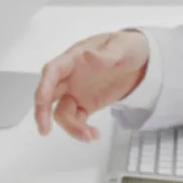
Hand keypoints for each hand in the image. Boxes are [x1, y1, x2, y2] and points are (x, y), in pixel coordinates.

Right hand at [34, 30, 149, 140]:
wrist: (140, 60)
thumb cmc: (128, 47)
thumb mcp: (122, 46)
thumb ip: (107, 54)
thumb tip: (88, 55)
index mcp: (75, 58)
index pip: (53, 71)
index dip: (44, 86)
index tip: (41, 101)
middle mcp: (71, 76)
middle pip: (48, 94)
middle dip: (42, 112)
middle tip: (45, 130)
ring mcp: (77, 91)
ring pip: (62, 112)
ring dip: (71, 126)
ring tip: (90, 136)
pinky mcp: (87, 104)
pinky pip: (77, 120)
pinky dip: (81, 130)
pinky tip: (93, 135)